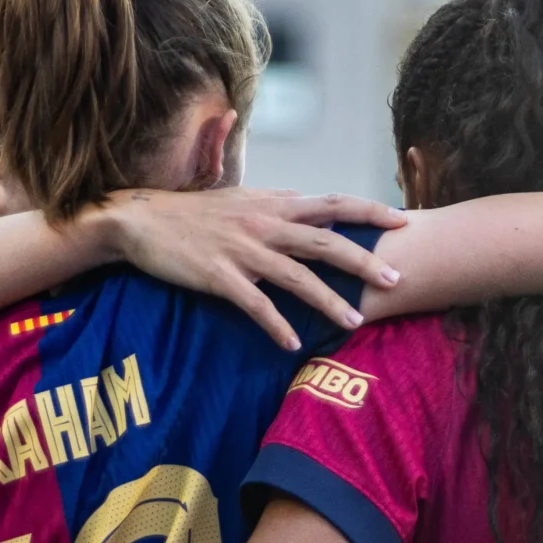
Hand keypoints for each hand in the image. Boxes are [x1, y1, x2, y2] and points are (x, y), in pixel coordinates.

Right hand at [92, 189, 404, 351]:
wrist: (140, 220)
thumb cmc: (192, 214)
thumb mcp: (240, 198)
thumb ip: (276, 204)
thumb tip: (309, 205)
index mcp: (273, 204)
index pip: (332, 203)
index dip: (368, 210)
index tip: (402, 219)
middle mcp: (264, 224)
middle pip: (325, 241)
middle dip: (363, 261)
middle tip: (395, 280)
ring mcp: (242, 250)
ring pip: (296, 277)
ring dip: (328, 301)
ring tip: (355, 322)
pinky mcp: (219, 276)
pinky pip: (254, 304)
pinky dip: (275, 324)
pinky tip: (292, 343)